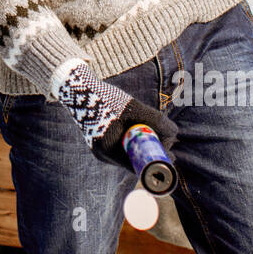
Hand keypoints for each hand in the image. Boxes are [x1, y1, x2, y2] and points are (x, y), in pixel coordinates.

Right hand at [54, 61, 178, 172]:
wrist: (76, 88)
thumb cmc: (105, 98)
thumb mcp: (134, 107)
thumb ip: (155, 120)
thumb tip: (175, 133)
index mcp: (108, 150)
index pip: (137, 165)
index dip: (155, 161)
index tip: (171, 156)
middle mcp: (102, 154)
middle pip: (133, 159)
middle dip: (151, 150)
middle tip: (167, 139)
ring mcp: (98, 149)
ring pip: (127, 152)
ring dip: (141, 143)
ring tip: (154, 130)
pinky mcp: (97, 141)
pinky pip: (119, 145)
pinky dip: (130, 139)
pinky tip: (137, 127)